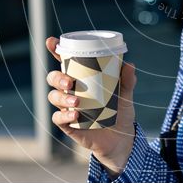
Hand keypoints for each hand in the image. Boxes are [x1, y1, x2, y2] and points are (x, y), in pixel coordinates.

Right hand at [46, 36, 136, 176]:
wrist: (122, 139)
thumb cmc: (120, 112)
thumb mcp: (126, 94)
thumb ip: (127, 80)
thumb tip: (130, 65)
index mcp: (81, 79)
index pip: (65, 62)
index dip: (55, 50)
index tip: (52, 42)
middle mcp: (71, 91)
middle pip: (53, 78)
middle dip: (57, 77)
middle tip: (70, 82)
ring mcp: (68, 107)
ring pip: (53, 97)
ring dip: (61, 97)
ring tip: (76, 101)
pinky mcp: (69, 124)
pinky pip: (58, 118)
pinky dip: (64, 115)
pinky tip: (74, 114)